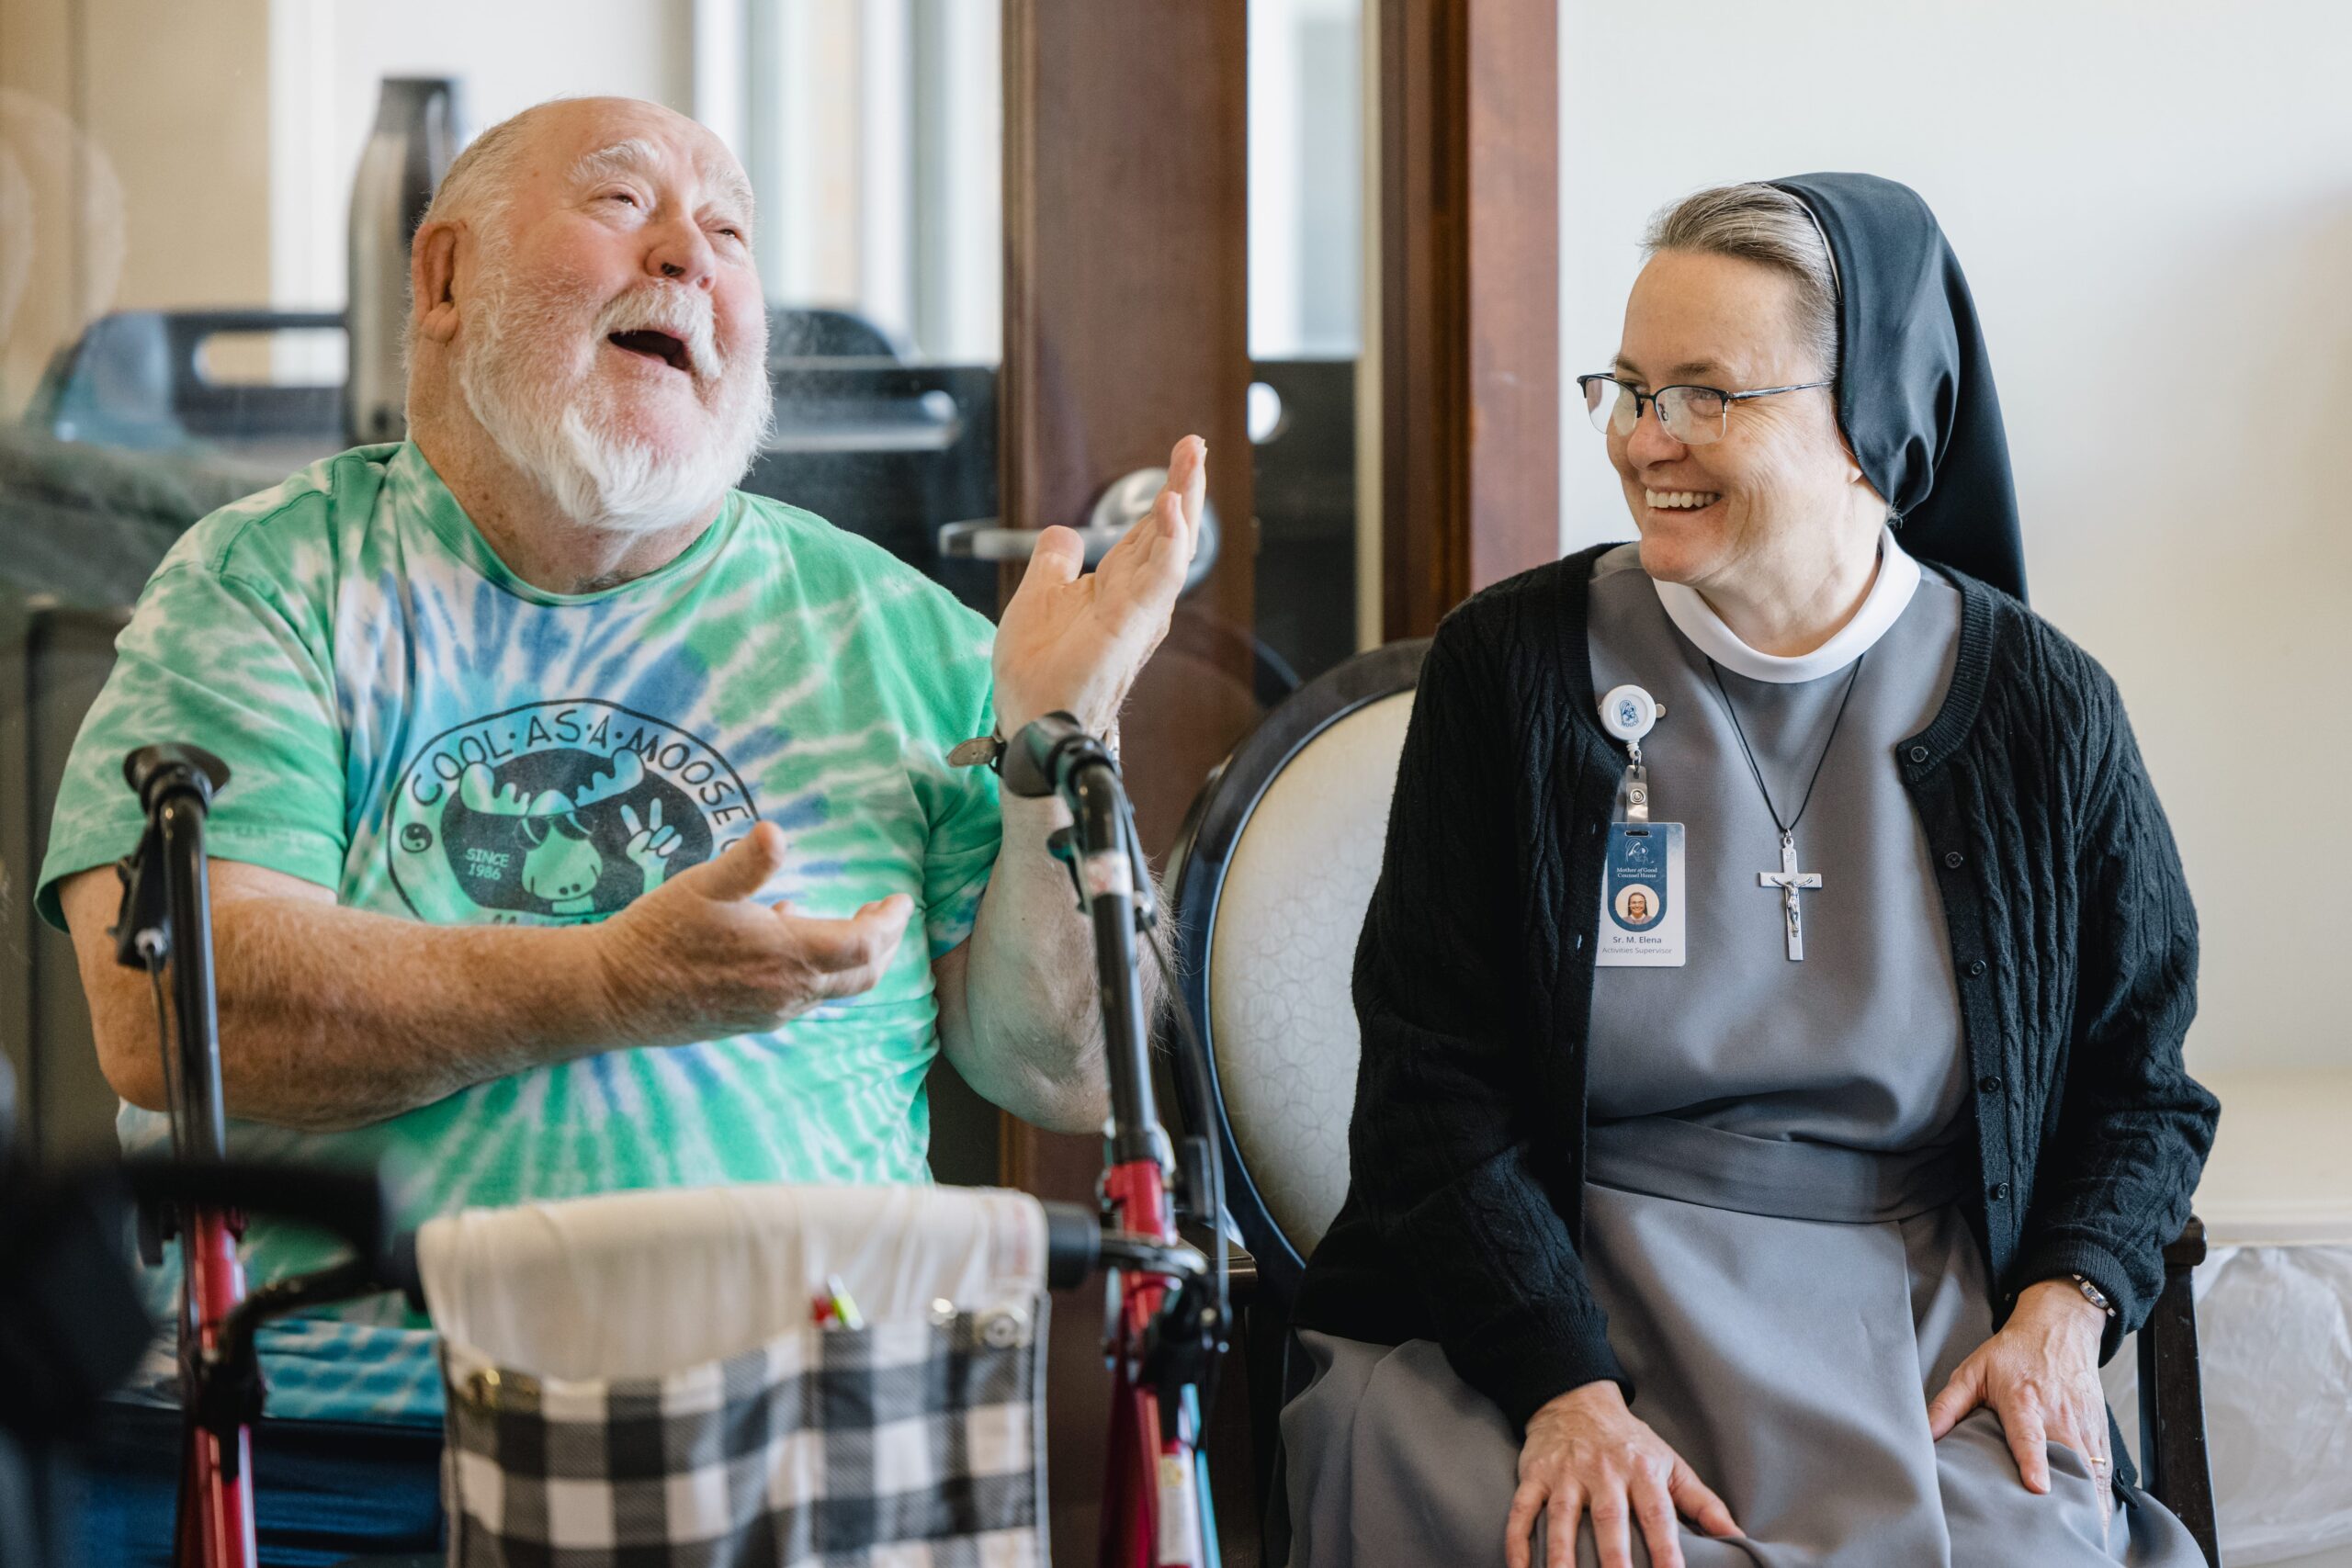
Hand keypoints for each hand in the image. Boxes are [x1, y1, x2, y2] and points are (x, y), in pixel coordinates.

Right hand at [592, 821, 912, 1047]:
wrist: (612, 995)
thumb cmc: (657, 935)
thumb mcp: (701, 886)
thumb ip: (747, 862)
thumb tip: (776, 832)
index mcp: (786, 956)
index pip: (864, 945)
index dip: (890, 923)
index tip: (901, 900)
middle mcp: (788, 993)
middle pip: (863, 975)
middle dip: (884, 943)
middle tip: (887, 913)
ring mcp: (771, 1012)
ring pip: (835, 991)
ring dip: (854, 960)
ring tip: (851, 922)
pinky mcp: (751, 1022)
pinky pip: (804, 998)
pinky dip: (819, 971)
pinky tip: (789, 938)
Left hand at [620, 800, 681, 881]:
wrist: (654, 868)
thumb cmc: (641, 859)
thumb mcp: (633, 852)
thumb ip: (637, 841)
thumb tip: (648, 832)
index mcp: (640, 833)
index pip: (634, 824)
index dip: (630, 817)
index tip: (623, 807)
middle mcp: (653, 831)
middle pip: (656, 818)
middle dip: (656, 810)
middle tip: (656, 800)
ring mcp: (664, 835)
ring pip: (665, 830)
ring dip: (659, 841)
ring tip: (655, 850)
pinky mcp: (674, 839)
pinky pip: (674, 838)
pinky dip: (668, 847)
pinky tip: (661, 852)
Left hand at [991, 435, 1206, 737]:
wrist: (1030, 720)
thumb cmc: (1037, 675)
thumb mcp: (1037, 599)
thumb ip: (1054, 564)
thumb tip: (1063, 534)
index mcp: (1116, 588)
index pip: (1148, 531)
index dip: (1164, 493)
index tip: (1180, 455)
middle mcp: (1137, 597)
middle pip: (1169, 531)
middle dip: (1185, 485)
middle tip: (1195, 445)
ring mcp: (1140, 611)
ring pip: (1174, 546)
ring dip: (1185, 501)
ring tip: (1191, 461)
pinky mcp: (1134, 624)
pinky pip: (1161, 576)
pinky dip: (1170, 540)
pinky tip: (1171, 508)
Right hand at [1507, 1380, 1738, 1567]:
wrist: (1575, 1397)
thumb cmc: (1630, 1441)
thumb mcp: (1670, 1463)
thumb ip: (1702, 1502)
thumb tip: (1738, 1537)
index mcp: (1641, 1470)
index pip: (1657, 1515)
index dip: (1666, 1548)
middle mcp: (1602, 1472)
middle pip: (1608, 1519)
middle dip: (1613, 1557)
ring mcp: (1564, 1474)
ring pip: (1560, 1518)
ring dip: (1560, 1555)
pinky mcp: (1534, 1475)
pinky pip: (1522, 1510)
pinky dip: (1517, 1540)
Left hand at [1927, 1280, 2113, 1533]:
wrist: (2057, 1330)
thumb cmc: (2012, 1354)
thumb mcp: (1972, 1371)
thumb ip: (1947, 1405)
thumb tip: (1924, 1435)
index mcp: (2024, 1400)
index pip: (2029, 1435)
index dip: (2034, 1462)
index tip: (2038, 1488)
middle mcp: (2058, 1414)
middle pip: (2069, 1459)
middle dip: (2068, 1493)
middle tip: (2060, 1526)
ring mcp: (2083, 1424)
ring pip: (2092, 1469)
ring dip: (2089, 1501)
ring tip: (2080, 1532)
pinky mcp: (2099, 1432)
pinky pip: (2104, 1469)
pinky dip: (2102, 1495)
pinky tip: (2095, 1519)